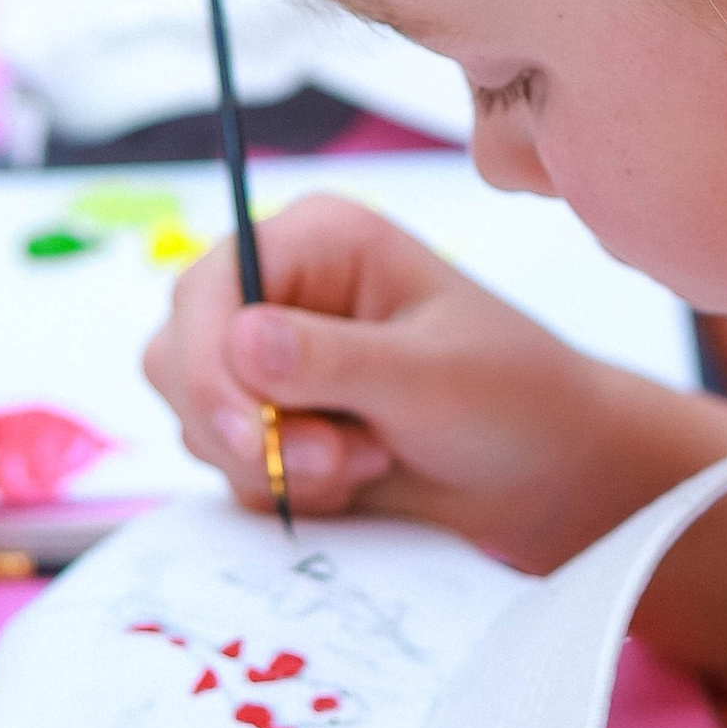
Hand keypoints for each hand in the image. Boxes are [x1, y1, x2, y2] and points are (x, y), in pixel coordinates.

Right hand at [141, 193, 726, 570]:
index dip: (209, 366)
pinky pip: (226, 465)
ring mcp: (268, 359)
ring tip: (366, 459)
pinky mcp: (272, 421)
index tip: (252, 436)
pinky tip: (356, 475)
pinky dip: (281, 487)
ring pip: (196, 418)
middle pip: (179, 355)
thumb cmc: (512, 398)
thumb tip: (242, 339)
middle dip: (245, 427)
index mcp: (318, 240)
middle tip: (337, 461)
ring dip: (272, 462)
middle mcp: (280, 289)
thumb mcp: (432, 377)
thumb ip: (335, 361)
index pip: (206, 288)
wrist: (547, 475)